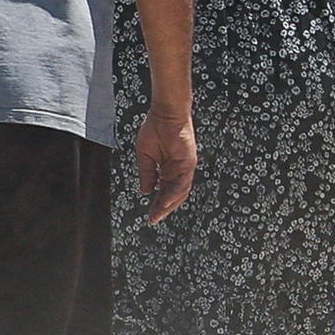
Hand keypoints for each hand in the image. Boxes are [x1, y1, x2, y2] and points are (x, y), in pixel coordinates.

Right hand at [132, 108, 195, 222]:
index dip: (157, 203)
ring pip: (180, 192)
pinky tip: (165, 201)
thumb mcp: (145, 155)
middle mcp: (179, 171)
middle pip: (174, 195)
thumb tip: (145, 191)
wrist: (165, 115)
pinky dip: (174, 193)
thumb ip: (147, 173)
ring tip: (157, 214)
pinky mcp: (189, 163)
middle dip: (164, 208)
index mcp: (169, 169)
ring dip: (169, 204)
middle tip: (154, 219)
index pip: (165, 191)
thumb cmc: (154, 129)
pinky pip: (182, 182)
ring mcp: (185, 168)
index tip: (150, 215)